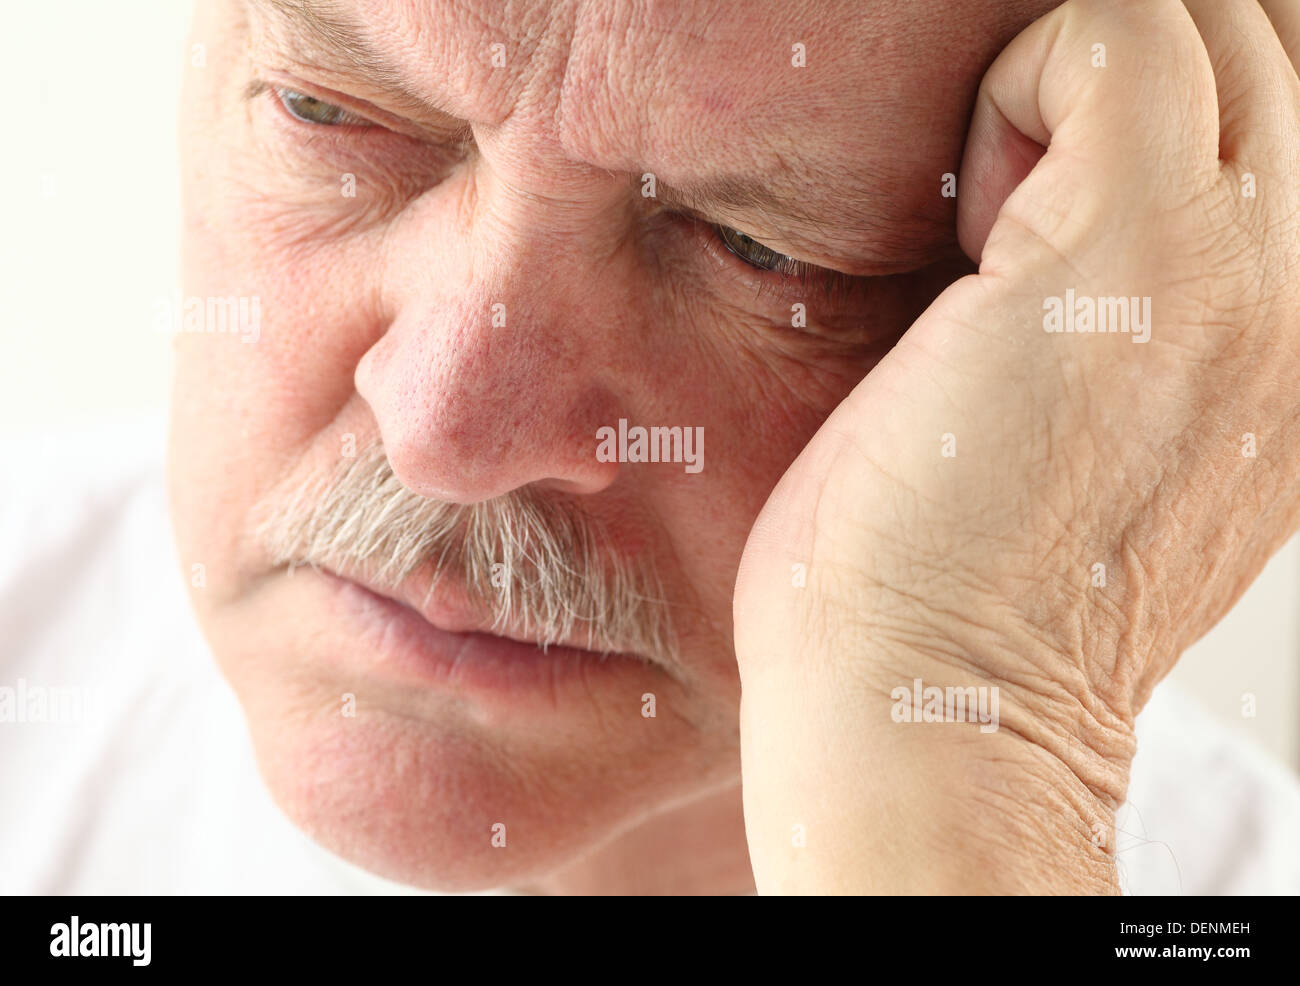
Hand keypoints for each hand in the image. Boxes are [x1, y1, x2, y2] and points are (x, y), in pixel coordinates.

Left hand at [734, 0, 1299, 893]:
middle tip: (1006, 227)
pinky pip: (1119, 37)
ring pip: (1209, 31)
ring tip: (992, 240)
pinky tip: (968, 230)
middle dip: (1126, 87)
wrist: (932, 708)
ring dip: (1075, 90)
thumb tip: (1059, 217)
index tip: (1039, 214)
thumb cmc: (957, 586)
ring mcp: (1242, 273)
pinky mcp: (1138, 256)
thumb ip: (1139, 323)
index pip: (1282, 122)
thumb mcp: (1096, 446)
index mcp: (1292, 345)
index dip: (1163, 120)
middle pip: (1259, 59)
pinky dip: (1025, 86)